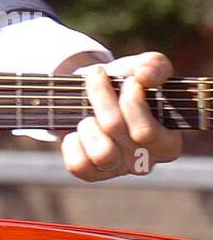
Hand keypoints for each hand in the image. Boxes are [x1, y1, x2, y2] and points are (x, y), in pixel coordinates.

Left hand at [58, 52, 183, 181]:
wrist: (93, 92)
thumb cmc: (124, 83)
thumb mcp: (141, 68)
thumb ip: (154, 65)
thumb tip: (145, 76)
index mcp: (167, 142)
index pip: (146, 131)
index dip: (132, 101)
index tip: (127, 80)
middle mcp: (146, 161)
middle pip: (115, 130)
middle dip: (101, 96)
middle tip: (98, 78)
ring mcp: (119, 169)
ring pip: (101, 153)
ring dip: (88, 122)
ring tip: (89, 112)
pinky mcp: (93, 173)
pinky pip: (79, 165)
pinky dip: (72, 143)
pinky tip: (77, 130)